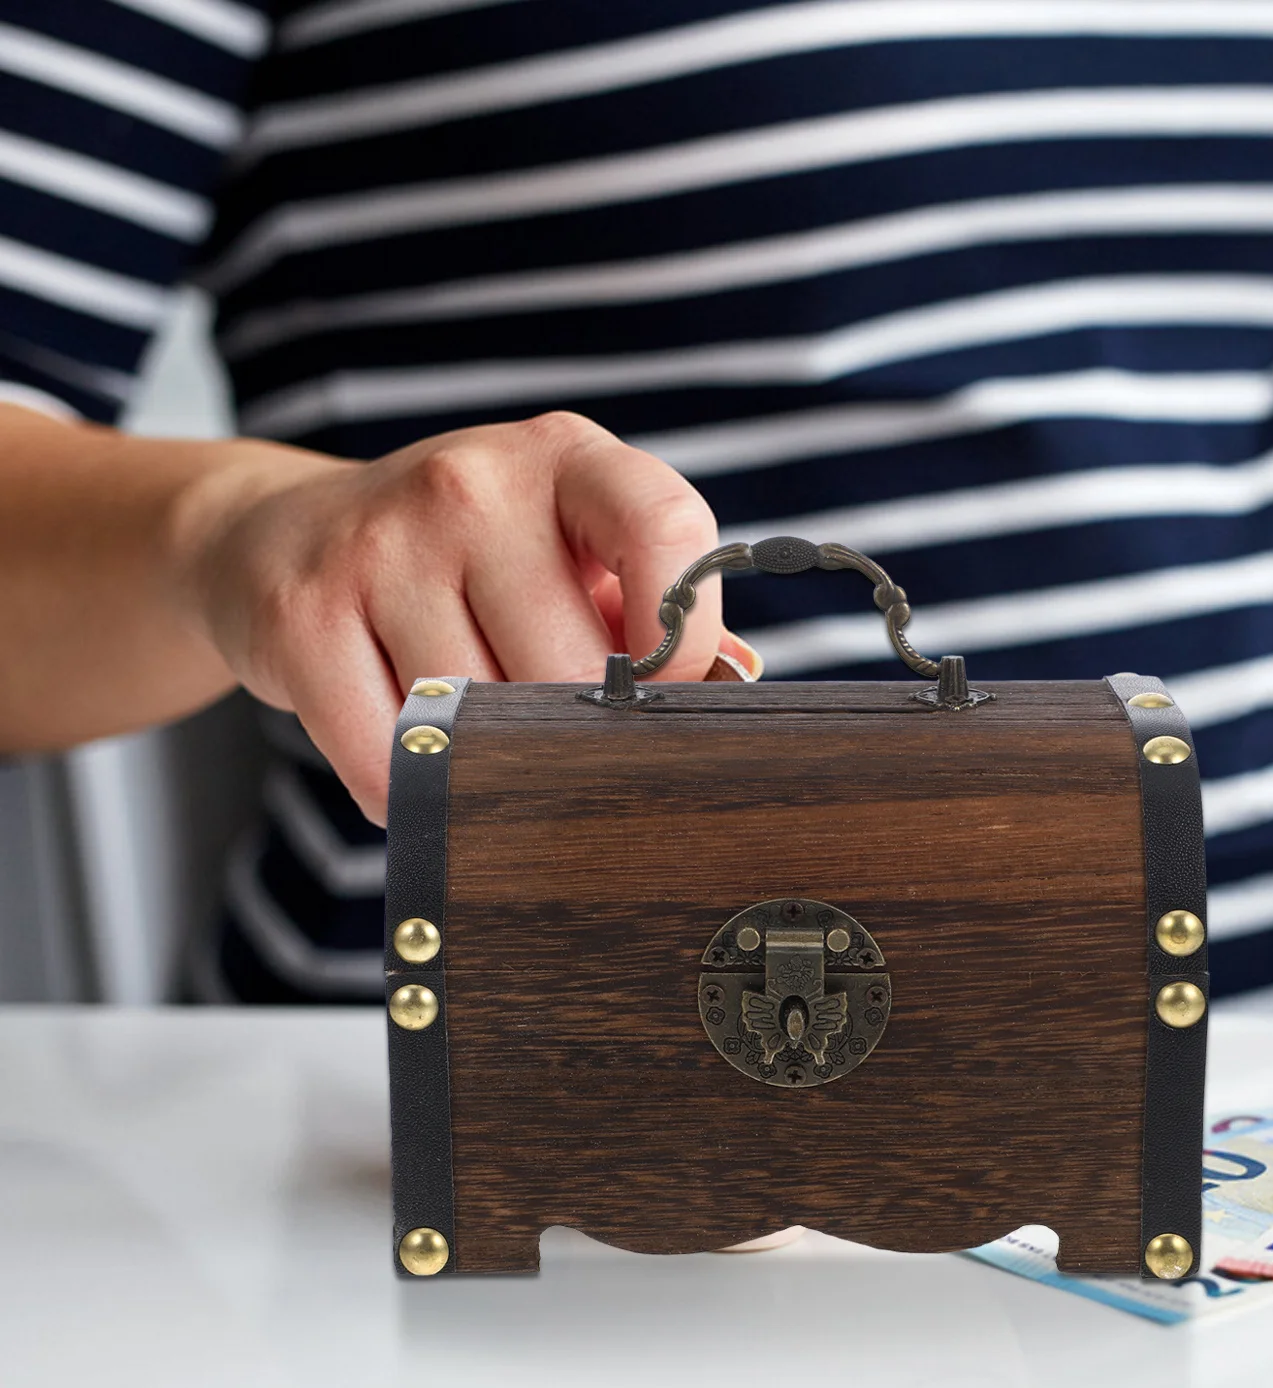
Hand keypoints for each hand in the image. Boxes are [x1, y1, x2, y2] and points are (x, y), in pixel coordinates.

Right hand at [175, 412, 745, 823]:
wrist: (281, 535)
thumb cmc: (463, 560)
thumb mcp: (564, 549)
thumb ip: (645, 611)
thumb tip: (737, 687)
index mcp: (567, 461)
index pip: (664, 530)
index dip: (686, 634)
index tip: (668, 692)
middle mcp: (474, 485)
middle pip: (572, 667)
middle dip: (570, 730)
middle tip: (549, 736)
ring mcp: (382, 543)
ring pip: (479, 721)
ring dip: (482, 764)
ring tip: (468, 736)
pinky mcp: (304, 612)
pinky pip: (387, 752)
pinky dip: (408, 788)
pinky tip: (411, 759)